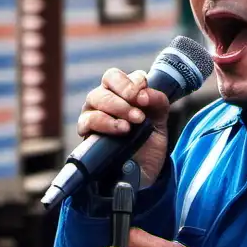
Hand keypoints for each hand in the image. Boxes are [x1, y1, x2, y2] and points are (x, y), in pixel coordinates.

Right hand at [77, 68, 170, 186]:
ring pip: (96, 97)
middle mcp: (106, 98)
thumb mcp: (160, 120)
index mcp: (122, 91)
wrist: (141, 171)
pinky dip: (105, 122)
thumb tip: (145, 94)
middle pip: (108, 80)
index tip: (144, 99)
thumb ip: (158, 102)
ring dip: (116, 108)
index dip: (132, 82)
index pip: (120, 75)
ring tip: (130, 125)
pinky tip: (120, 131)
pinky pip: (87, 120)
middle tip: (139, 115)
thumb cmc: (148, 142)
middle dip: (126, 95)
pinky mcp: (86, 132)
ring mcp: (93, 113)